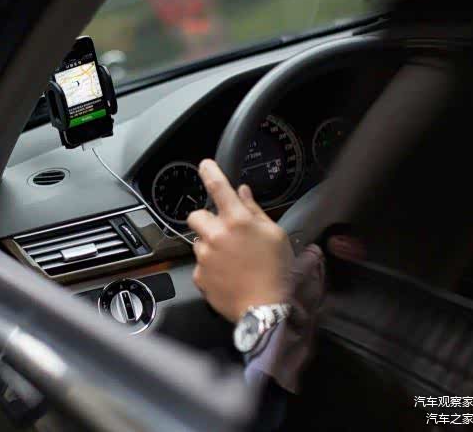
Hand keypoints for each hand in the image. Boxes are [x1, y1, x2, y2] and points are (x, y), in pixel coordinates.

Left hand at [187, 159, 293, 321]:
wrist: (265, 308)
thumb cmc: (276, 271)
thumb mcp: (275, 235)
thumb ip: (255, 210)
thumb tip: (242, 193)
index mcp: (237, 221)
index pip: (218, 188)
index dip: (210, 172)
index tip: (204, 165)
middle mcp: (216, 235)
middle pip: (197, 216)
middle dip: (207, 220)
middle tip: (223, 231)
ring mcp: (204, 256)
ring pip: (198, 241)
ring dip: (210, 245)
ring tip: (231, 259)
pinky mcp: (199, 275)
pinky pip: (200, 263)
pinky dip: (210, 266)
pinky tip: (227, 274)